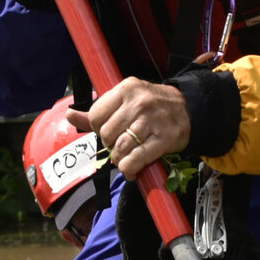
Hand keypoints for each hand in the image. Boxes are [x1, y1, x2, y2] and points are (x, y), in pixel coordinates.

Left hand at [71, 80, 190, 179]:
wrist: (190, 108)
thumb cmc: (153, 106)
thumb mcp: (125, 100)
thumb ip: (97, 111)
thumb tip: (69, 116)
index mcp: (126, 90)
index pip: (95, 116)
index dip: (99, 129)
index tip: (111, 131)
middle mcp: (139, 103)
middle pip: (106, 134)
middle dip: (110, 145)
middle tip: (120, 146)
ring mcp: (152, 121)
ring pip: (120, 149)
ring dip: (120, 160)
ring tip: (126, 159)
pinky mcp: (164, 138)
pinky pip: (136, 159)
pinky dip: (130, 169)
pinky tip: (133, 170)